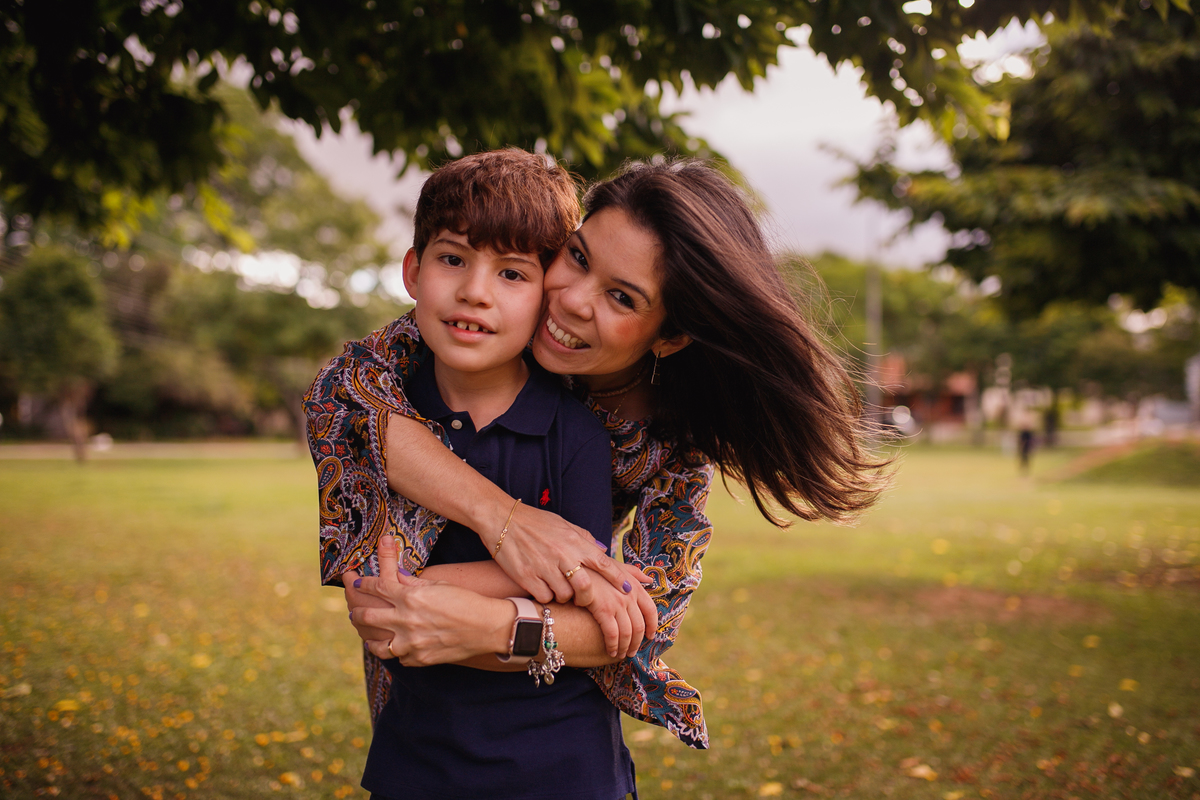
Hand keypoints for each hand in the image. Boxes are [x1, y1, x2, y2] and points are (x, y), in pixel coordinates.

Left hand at [347, 536, 508, 665]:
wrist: (486, 626)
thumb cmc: (465, 600)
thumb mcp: (438, 584)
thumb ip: (411, 582)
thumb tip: (394, 577)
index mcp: (410, 597)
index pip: (376, 588)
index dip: (362, 585)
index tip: (355, 583)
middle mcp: (406, 620)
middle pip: (367, 617)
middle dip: (357, 612)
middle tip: (354, 611)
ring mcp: (411, 643)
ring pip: (376, 644)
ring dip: (369, 638)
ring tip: (368, 636)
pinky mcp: (419, 659)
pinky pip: (398, 657)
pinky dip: (396, 651)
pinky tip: (396, 646)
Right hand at [493, 501, 651, 604]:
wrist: (501, 519)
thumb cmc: (534, 522)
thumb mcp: (563, 524)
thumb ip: (583, 538)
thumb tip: (602, 550)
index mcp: (574, 541)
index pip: (604, 563)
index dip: (619, 578)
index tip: (630, 589)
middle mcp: (562, 555)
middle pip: (586, 588)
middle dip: (588, 598)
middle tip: (583, 598)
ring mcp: (545, 567)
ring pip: (565, 596)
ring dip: (563, 596)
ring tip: (556, 586)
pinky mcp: (527, 577)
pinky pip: (545, 597)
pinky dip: (545, 596)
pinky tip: (540, 586)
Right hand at [569, 561, 657, 658]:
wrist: (576, 568)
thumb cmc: (595, 568)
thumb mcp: (617, 566)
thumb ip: (634, 573)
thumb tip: (649, 580)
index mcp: (635, 586)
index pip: (650, 610)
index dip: (652, 626)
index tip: (650, 636)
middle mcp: (629, 595)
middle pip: (639, 625)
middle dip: (637, 642)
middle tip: (632, 652)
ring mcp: (617, 603)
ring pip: (627, 633)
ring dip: (625, 647)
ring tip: (621, 654)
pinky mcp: (603, 610)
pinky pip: (612, 634)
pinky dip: (613, 645)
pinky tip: (611, 651)